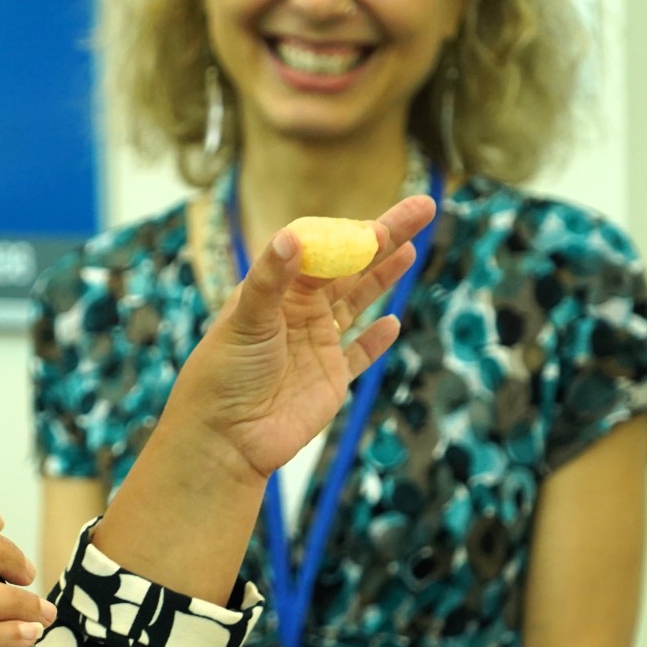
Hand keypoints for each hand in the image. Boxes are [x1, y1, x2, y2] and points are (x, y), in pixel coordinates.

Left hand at [160, 195, 432, 487]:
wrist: (224, 440)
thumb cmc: (223, 375)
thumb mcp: (244, 320)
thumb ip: (270, 280)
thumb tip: (291, 236)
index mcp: (276, 291)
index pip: (322, 249)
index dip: (352, 232)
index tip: (380, 224)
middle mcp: (298, 312)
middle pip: (350, 268)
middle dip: (385, 238)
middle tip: (423, 206)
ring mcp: (316, 345)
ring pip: (358, 303)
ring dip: (384, 277)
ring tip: (411, 248)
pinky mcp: (330, 380)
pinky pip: (359, 355)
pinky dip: (376, 340)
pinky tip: (393, 323)